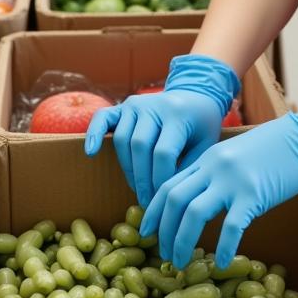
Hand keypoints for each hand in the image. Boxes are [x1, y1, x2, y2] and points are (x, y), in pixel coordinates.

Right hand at [85, 54, 240, 207]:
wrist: (196, 95)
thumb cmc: (202, 126)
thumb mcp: (206, 144)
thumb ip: (190, 167)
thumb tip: (168, 199)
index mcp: (178, 114)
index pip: (163, 153)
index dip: (160, 180)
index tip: (163, 201)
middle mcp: (154, 105)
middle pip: (140, 147)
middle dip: (143, 179)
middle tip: (148, 203)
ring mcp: (136, 104)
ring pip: (123, 139)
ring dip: (128, 169)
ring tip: (138, 190)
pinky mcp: (123, 105)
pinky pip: (103, 118)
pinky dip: (94, 134)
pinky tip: (91, 153)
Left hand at [141, 88, 297, 268]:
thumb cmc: (273, 148)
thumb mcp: (235, 155)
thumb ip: (215, 172)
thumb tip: (199, 199)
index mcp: (207, 158)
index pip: (169, 184)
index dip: (154, 211)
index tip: (147, 231)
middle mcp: (214, 167)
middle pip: (175, 200)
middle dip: (164, 231)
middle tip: (163, 254)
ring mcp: (233, 180)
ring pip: (194, 213)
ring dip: (183, 242)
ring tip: (182, 263)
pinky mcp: (255, 193)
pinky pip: (232, 225)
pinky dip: (223, 247)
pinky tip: (221, 263)